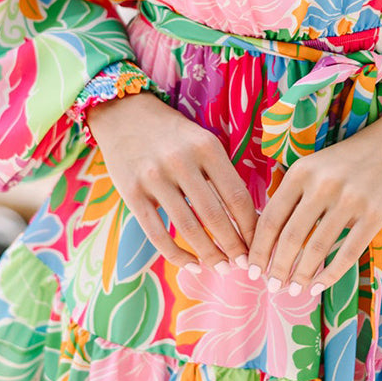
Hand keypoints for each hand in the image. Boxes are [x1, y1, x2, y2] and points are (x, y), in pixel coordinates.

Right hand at [87, 89, 256, 270]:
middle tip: (244, 264)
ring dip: (209, 255)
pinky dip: (177, 255)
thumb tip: (248, 219)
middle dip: (234, 246)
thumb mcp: (202, 140)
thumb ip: (221, 173)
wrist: (122, 113)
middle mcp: (181, 161)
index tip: (259, 244)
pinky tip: (192, 265)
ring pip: (188, 228)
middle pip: (215, 216)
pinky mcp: (131, 192)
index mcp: (206, 146)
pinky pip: (157, 234)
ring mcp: (154, 178)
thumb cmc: (171, 132)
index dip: (251, 226)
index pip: (237, 196)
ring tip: (222, 267)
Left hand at [246, 83, 381, 293]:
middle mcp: (322, 185)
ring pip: (316, 249)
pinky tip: (319, 286)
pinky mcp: (374, 214)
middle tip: (273, 286)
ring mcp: (350, 200)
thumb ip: (297, 193)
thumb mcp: (318, 165)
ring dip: (301, 276)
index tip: (252, 269)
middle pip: (290, 237)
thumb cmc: (355, 157)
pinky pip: (347, 253)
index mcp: (302, 171)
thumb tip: (273, 237)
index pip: (271, 218)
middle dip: (278, 268)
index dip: (259, 249)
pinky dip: (330, 275)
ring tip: (294, 291)